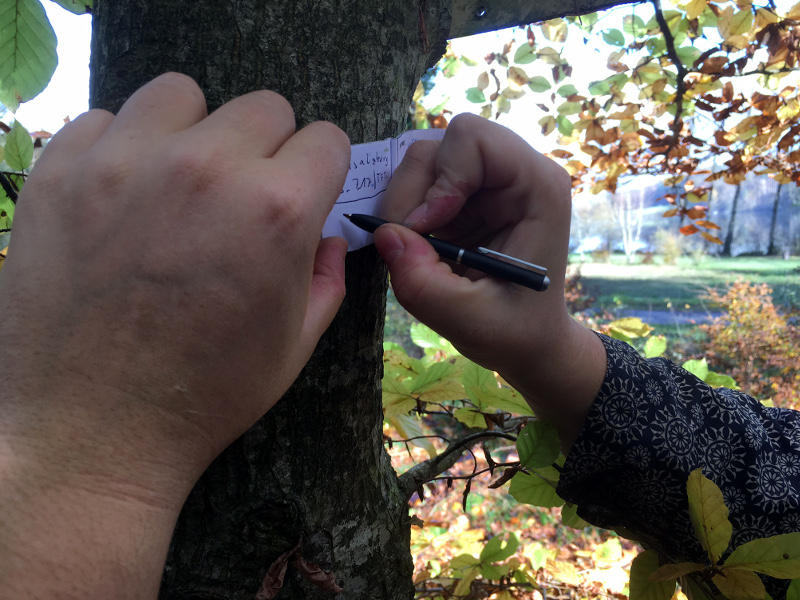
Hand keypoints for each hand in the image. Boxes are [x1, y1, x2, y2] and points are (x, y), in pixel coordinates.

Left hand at [0, 72, 349, 495]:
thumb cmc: (207, 394)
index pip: (326, 140)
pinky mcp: (62, 169)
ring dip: (195, 131)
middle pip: (264, 107)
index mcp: (277, 210)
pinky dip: (124, 148)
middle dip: (267, 150)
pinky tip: (122, 198)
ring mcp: (126, 161)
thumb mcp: (296, 344)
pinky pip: (106, 120)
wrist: (93, 430)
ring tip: (180, 182)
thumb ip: (327, 276)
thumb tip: (326, 234)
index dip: (321, 172)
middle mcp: (206, 167)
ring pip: (181, 95)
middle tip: (242, 198)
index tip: (304, 195)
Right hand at [374, 114, 604, 443]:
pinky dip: (404, 213)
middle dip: (413, 194)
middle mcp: (512, 172)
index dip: (442, 178)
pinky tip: (420, 247)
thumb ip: (423, 282)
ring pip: (423, 161)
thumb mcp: (468, 320)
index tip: (429, 228)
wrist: (525, 340)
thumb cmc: (514, 330)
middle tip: (411, 245)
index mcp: (536, 186)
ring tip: (416, 250)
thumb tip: (382, 234)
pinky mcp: (462, 195)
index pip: (474, 139)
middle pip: (440, 145)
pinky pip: (418, 184)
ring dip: (404, 205)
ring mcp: (485, 181)